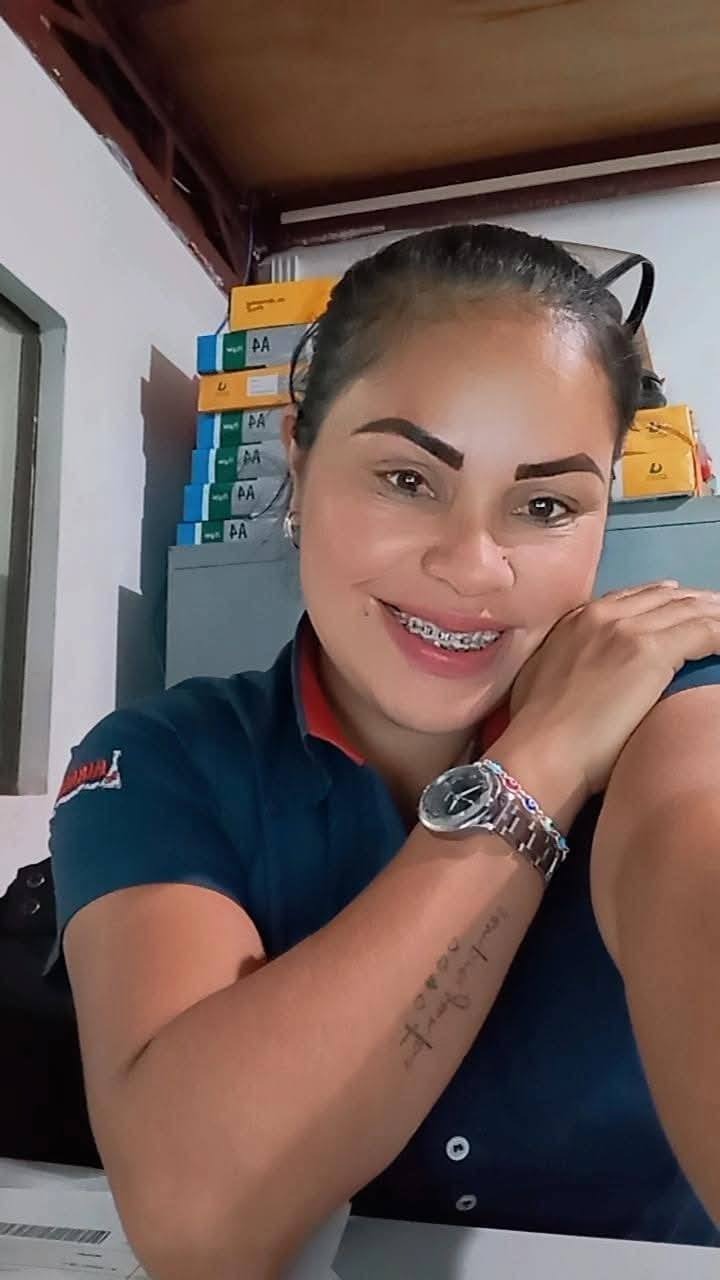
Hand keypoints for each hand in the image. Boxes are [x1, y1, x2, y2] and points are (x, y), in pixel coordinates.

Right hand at [507, 581, 719, 797]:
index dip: (663, 599)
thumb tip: (580, 668)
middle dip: (696, 602)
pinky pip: (705, 631)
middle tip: (719, 610)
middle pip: (665, 597)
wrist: (541, 750)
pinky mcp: (651, 652)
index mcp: (576, 620)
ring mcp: (627, 630)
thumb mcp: (541, 678)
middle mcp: (602, 615)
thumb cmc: (536, 730)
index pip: (632, 598)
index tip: (683, 605)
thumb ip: (566, 658)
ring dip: (716, 615)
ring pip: (688, 610)